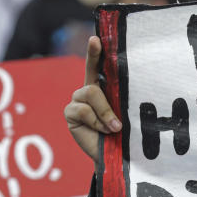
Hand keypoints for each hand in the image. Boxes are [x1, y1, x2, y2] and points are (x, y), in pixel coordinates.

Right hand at [64, 36, 121, 164]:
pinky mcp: (70, 113)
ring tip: (114, 129)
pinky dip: (96, 122)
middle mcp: (88, 90)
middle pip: (92, 80)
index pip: (98, 65)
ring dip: (105, 113)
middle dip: (105, 96)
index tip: (95, 38)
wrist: (116, 157)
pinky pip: (83, 110)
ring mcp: (78, 101)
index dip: (95, 52)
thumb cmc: (125, 134)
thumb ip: (121, 101)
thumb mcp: (125, 114)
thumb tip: (120, 97)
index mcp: (103, 86)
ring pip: (90, 93)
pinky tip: (102, 132)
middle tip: (117, 122)